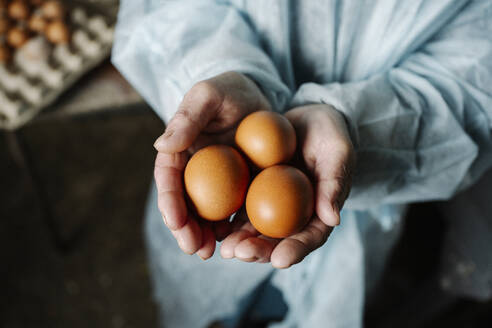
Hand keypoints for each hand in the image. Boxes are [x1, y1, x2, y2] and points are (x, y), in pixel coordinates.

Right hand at [153, 72, 270, 258]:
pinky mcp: (239, 187)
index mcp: (179, 150)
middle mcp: (194, 170)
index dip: (169, 201)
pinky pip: (233, 210)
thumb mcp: (208, 95)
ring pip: (206, 213)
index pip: (168, 178)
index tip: (175, 221)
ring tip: (211, 253)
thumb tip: (161, 145)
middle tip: (194, 249)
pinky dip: (232, 227)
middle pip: (184, 203)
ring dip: (205, 235)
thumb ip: (187, 117)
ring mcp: (217, 181)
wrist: (258, 96)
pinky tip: (237, 241)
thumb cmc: (230, 90)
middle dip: (184, 229)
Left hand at [220, 104, 355, 267]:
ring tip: (225, 248)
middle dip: (259, 252)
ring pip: (255, 230)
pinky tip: (213, 224)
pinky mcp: (253, 192)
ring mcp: (272, 206)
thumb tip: (332, 219)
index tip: (280, 260)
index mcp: (319, 213)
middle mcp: (294, 215)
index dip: (296, 250)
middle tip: (240, 253)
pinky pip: (239, 208)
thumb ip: (333, 183)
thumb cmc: (329, 136)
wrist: (307, 120)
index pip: (310, 237)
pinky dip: (227, 219)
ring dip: (240, 241)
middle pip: (278, 241)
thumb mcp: (336, 154)